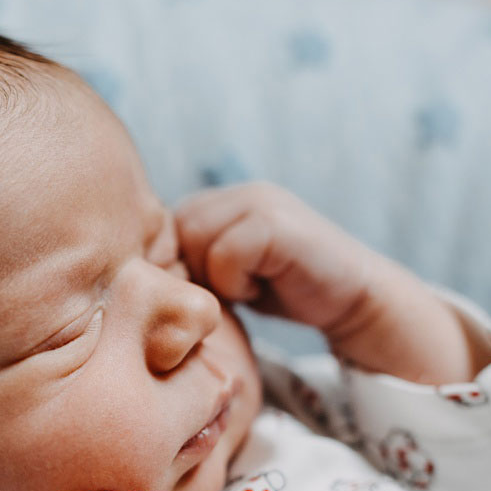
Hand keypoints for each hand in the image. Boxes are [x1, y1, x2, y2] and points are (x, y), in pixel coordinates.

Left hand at [175, 182, 490, 383]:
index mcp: (215, 201)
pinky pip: (225, 255)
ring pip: (194, 242)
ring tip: (251, 286)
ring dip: (217, 278)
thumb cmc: (286, 290)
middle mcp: (233, 192)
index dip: (174, 269)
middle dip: (193, 272)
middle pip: (172, 234)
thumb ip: (191, 261)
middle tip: (232, 291)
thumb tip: (136, 275)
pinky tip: (266, 286)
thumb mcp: (228, 273)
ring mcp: (256, 201)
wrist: (354, 298)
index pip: (160, 233)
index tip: (204, 292)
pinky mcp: (273, 221)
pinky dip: (238, 282)